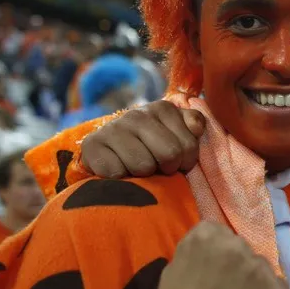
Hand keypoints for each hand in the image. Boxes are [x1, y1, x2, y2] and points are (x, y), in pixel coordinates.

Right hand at [81, 100, 205, 178]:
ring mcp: (114, 128)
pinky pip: (117, 174)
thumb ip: (193, 124)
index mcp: (163, 108)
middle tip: (158, 168)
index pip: (188, 146)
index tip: (176, 163)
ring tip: (138, 169)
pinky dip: (121, 179)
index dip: (185, 163)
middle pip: (169, 155)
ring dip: (143, 176)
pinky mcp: (93, 145)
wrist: (108, 150)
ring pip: (143, 167)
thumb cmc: (151, 145)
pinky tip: (120, 170)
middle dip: (167, 169)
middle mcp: (137, 114)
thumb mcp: (176, 131)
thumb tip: (196, 128)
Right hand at [135, 222, 289, 288]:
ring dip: (253, 281)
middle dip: (235, 264)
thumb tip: (212, 250)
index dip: (215, 253)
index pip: (217, 232)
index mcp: (206, 237)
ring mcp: (261, 269)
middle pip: (241, 248)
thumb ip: (195, 253)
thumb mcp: (172, 273)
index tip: (211, 271)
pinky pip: (277, 288)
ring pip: (261, 267)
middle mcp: (237, 246)